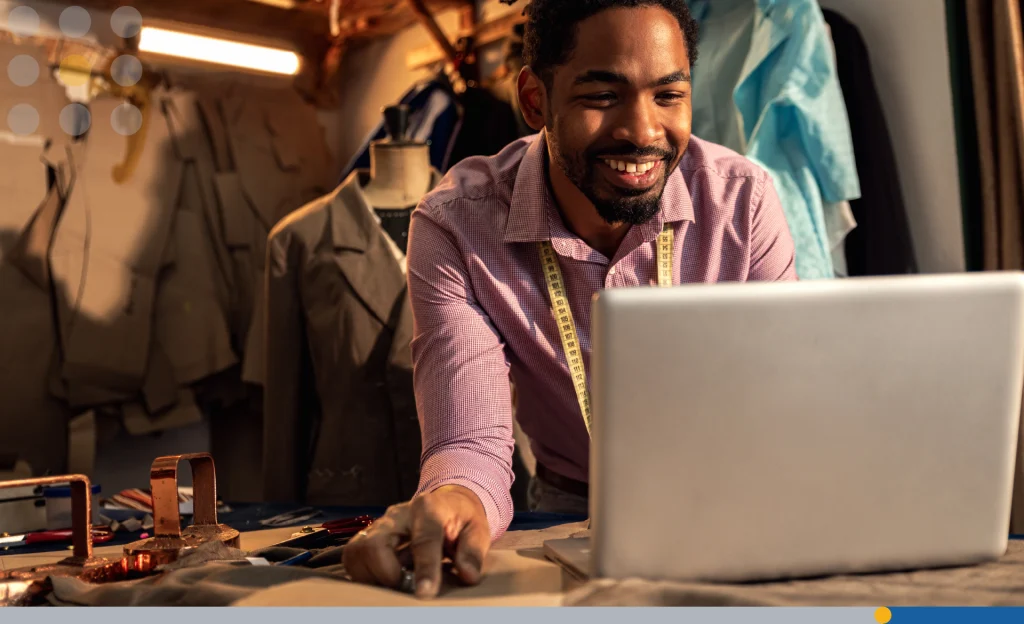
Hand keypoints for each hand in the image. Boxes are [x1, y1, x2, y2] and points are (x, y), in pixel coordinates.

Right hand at [342, 485, 490, 598]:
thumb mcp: (477, 529)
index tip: (425, 592)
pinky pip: (353, 559)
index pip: (423, 539)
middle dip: (386, 574)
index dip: (424, 568)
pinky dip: (366, 575)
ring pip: (357, 553)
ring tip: (397, 583)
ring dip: (373, 577)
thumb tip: (467, 574)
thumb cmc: (461, 519)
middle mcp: (396, 514)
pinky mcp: (367, 537)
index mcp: (428, 508)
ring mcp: (379, 525)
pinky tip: (387, 579)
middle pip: (374, 544)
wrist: (446, 505)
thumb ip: (473, 551)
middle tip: (406, 586)